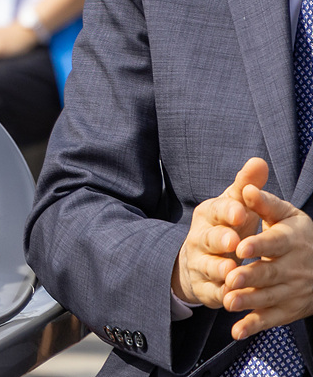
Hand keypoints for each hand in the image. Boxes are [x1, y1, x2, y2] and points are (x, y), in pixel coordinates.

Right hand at [173, 158, 267, 308]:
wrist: (199, 259)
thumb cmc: (225, 227)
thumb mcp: (234, 206)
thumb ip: (246, 186)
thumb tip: (259, 160)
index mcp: (209, 215)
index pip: (217, 210)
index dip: (229, 212)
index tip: (242, 212)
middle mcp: (199, 238)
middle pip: (208, 238)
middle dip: (220, 240)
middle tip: (234, 242)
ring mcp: (199, 263)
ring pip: (207, 266)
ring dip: (218, 269)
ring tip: (231, 271)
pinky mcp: (203, 287)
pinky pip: (210, 292)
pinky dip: (220, 295)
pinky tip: (230, 297)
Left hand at [221, 176, 312, 337]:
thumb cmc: (297, 234)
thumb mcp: (286, 215)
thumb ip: (264, 203)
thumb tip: (247, 188)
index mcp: (291, 240)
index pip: (275, 243)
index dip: (258, 245)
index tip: (240, 247)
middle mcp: (294, 267)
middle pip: (271, 274)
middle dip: (250, 277)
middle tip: (230, 278)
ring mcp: (293, 291)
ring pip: (270, 298)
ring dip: (249, 302)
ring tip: (228, 302)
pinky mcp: (289, 310)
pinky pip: (272, 319)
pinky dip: (255, 326)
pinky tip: (237, 331)